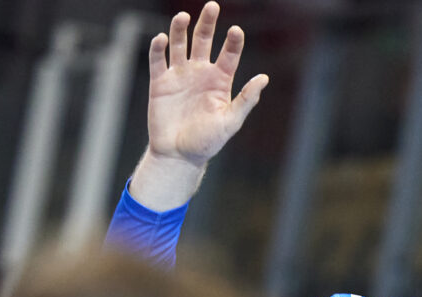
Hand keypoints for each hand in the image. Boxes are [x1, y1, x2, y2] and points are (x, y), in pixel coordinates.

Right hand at [147, 3, 267, 168]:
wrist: (178, 156)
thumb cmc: (207, 142)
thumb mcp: (230, 122)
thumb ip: (246, 100)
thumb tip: (264, 78)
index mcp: (220, 80)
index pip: (229, 54)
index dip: (233, 41)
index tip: (235, 30)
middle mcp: (200, 73)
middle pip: (203, 40)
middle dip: (207, 22)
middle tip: (212, 6)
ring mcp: (179, 75)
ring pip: (180, 44)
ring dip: (180, 29)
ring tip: (183, 16)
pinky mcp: (159, 83)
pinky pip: (158, 60)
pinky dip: (158, 48)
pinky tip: (162, 39)